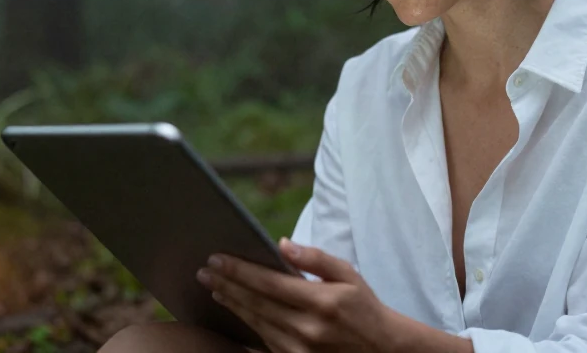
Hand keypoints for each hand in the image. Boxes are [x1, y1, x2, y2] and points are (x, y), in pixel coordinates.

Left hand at [196, 238, 396, 352]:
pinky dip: (246, 324)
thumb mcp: (348, 275)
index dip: (240, 271)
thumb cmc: (364, 308)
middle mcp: (307, 328)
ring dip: (232, 304)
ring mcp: (299, 350)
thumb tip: (283, 245)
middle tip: (204, 271)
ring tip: (215, 288)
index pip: (269, 283)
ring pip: (256, 323)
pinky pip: (264, 341)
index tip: (217, 259)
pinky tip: (234, 310)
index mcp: (321, 302)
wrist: (382, 350)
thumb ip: (316, 259)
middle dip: (227, 285)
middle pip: (256, 303)